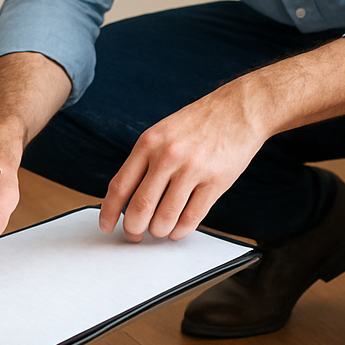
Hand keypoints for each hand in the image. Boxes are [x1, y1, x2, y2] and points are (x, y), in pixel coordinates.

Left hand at [100, 84, 267, 242]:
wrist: (239, 110)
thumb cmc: (198, 123)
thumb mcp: (162, 133)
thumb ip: (144, 161)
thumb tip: (126, 198)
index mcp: (148, 143)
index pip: (119, 186)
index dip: (109, 212)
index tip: (105, 225)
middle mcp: (167, 156)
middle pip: (139, 207)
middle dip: (133, 229)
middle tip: (135, 234)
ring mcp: (192, 170)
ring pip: (165, 218)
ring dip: (158, 232)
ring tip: (159, 230)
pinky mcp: (216, 182)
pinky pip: (191, 218)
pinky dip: (180, 231)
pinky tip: (177, 230)